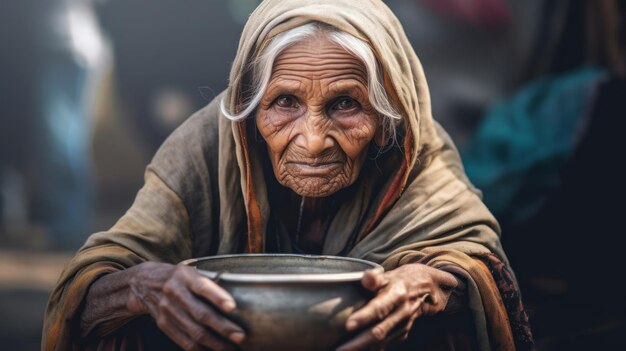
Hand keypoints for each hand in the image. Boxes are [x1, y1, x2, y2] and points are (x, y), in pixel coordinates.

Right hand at [127, 262, 244, 350]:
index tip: (233, 307)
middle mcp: (174, 293)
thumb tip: (237, 298)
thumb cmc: (178, 278)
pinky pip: (184, 342)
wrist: (143, 284)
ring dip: (216, 344)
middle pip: (200, 314)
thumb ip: (209, 284)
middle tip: (241, 336)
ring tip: (233, 349)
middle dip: (222, 327)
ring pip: (194, 332)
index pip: (202, 286)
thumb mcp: (190, 272)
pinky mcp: (164, 325)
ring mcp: (167, 311)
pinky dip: (202, 350)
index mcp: (184, 276)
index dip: (217, 297)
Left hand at [337, 263, 457, 350]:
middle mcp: (401, 313)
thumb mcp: (389, 274)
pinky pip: (385, 345)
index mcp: (396, 295)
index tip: (348, 325)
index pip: (379, 308)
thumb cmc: (400, 280)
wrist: (427, 289)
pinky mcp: (402, 334)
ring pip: (381, 342)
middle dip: (358, 343)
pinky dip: (370, 350)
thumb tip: (366, 278)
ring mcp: (403, 326)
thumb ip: (375, 277)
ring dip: (362, 349)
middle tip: (339, 349)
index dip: (364, 317)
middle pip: (379, 331)